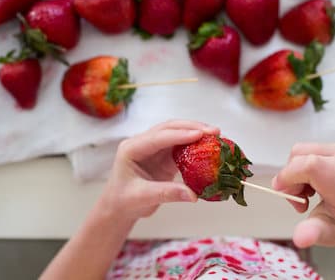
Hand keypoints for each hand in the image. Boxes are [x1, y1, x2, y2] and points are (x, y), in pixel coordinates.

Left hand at [101, 120, 219, 220]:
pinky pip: (181, 146)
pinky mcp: (163, 155)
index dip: (179, 135)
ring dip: (195, 132)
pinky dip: (195, 144)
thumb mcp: (143, 198)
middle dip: (191, 127)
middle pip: (169, 128)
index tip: (199, 134)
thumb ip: (167, 193)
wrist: (119, 207)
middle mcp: (142, 143)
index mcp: (131, 148)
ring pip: (177, 133)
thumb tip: (193, 195)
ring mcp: (153, 148)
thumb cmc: (124, 201)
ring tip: (215, 135)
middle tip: (214, 131)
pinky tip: (208, 146)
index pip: (158, 137)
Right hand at [272, 143, 334, 248]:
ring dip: (295, 171)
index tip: (283, 191)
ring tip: (307, 191)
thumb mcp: (328, 235)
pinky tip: (312, 181)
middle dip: (290, 178)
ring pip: (300, 151)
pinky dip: (302, 165)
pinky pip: (307, 149)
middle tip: (299, 199)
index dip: (288, 175)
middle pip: (300, 158)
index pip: (310, 166)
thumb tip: (300, 238)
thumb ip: (313, 233)